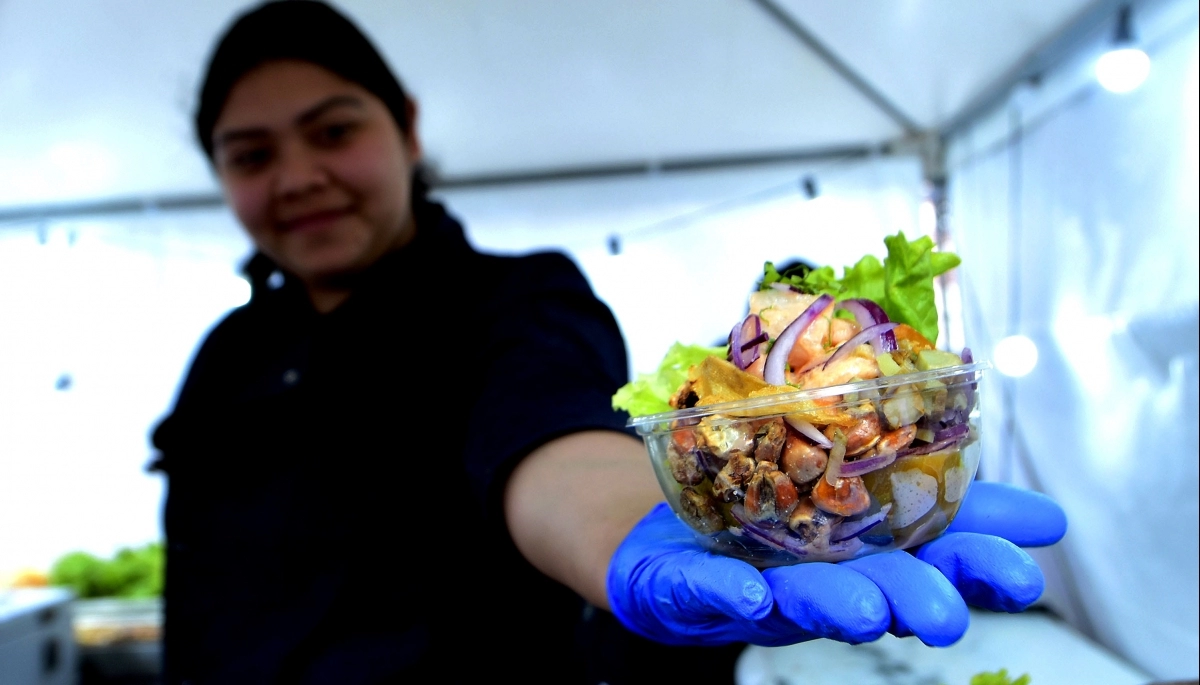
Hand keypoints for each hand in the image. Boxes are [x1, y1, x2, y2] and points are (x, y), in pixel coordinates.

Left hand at [606, 481, 1066, 647]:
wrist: (660, 534)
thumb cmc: (768, 507)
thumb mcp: (848, 484)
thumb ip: (923, 476)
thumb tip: (1033, 496)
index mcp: (870, 549)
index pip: (937, 553)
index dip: (981, 559)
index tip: (1033, 564)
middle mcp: (827, 577)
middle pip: (881, 591)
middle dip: (917, 602)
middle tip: (950, 619)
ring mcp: (763, 586)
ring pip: (806, 602)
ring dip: (840, 608)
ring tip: (869, 612)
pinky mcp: (698, 587)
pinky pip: (714, 594)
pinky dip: (733, 596)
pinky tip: (751, 597)